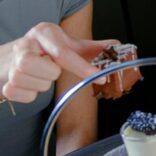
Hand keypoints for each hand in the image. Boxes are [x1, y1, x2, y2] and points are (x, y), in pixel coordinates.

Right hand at [0, 22, 115, 102]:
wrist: (12, 56)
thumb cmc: (46, 51)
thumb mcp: (69, 44)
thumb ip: (94, 48)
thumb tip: (118, 48)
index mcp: (44, 33)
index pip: (64, 53)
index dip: (84, 68)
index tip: (100, 78)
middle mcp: (26, 45)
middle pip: (48, 71)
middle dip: (53, 75)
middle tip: (51, 69)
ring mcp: (12, 63)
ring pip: (35, 84)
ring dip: (42, 86)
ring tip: (39, 76)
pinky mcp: (5, 81)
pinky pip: (23, 96)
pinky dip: (29, 95)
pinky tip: (29, 84)